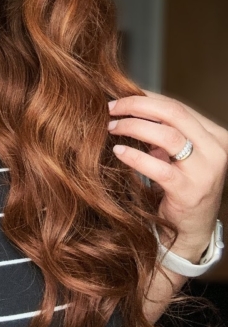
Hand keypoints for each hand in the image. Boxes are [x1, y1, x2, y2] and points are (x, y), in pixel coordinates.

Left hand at [108, 90, 227, 260]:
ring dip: (133, 127)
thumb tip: (127, 105)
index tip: (119, 96)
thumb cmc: (179, 187)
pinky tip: (118, 151)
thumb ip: (163, 132)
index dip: (145, 98)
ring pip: (167, 135)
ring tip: (111, 127)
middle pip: (173, 113)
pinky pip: (158, 168)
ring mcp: (206, 171)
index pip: (177, 106)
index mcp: (214, 136)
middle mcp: (215, 150)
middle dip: (137, 106)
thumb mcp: (176, 155)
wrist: (191, 230)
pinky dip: (135, 156)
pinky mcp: (190, 191)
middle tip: (110, 108)